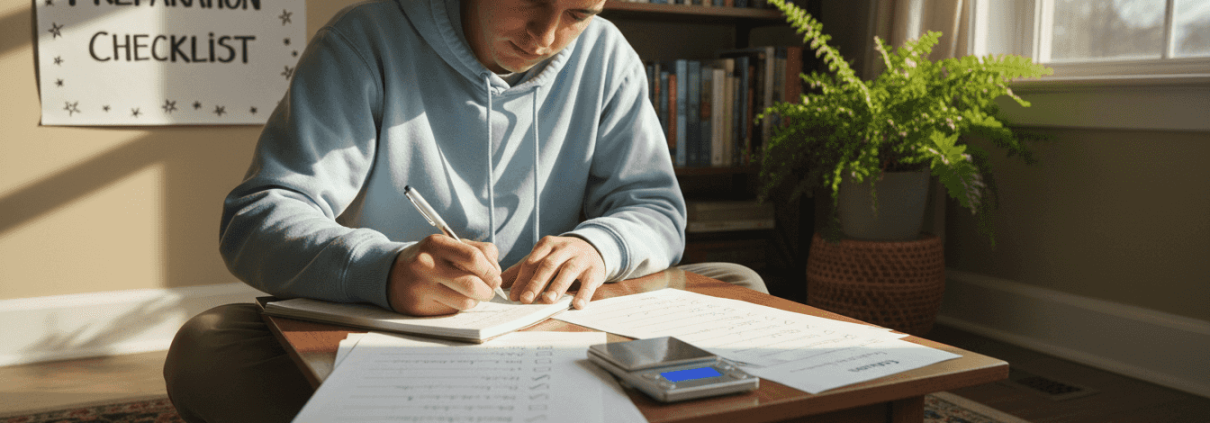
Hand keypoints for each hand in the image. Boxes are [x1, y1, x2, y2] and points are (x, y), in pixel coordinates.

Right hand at [387, 235, 501, 315]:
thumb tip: (497, 272)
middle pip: (472, 283)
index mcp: (436, 244)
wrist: (393, 274)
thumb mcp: (448, 245)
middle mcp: (426, 264)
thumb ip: (477, 250)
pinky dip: (460, 306)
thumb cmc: (430, 258)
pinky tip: (454, 299)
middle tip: (489, 290)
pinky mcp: (419, 307)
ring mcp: (421, 287)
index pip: (475, 257)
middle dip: (488, 290)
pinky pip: (453, 311)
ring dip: (476, 301)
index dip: (491, 270)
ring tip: (473, 295)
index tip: (496, 276)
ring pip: (465, 302)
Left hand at [502, 236, 604, 309]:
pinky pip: (589, 282)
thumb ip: (522, 270)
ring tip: (548, 300)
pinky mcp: (594, 269)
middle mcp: (563, 249)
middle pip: (547, 265)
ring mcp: (580, 258)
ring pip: (567, 271)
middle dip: (536, 283)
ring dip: (557, 286)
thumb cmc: (562, 257)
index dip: (521, 279)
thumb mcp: (542, 258)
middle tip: (526, 299)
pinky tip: (577, 305)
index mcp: (547, 245)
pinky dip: (583, 294)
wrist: (593, 247)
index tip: (513, 296)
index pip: (531, 262)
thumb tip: (499, 283)